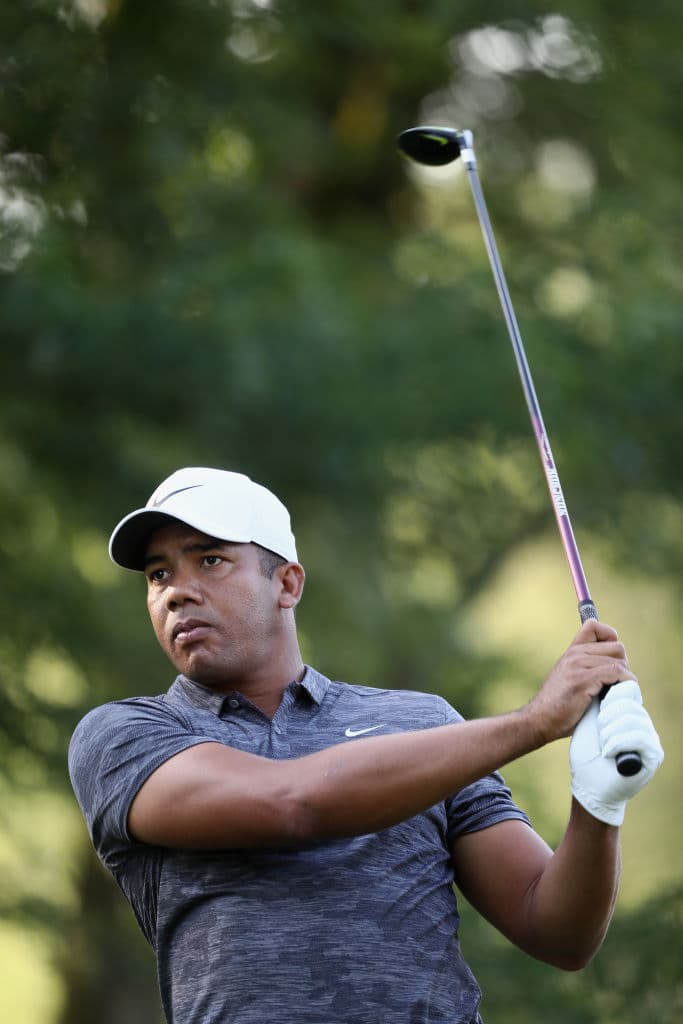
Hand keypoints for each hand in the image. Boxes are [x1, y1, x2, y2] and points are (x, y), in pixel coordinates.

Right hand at [526, 620, 633, 743]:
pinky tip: (618, 695)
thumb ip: (587, 668)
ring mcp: (577, 665)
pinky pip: (616, 672)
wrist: (539, 720)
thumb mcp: (571, 679)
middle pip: (617, 646)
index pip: (594, 625)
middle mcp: (574, 654)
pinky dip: (625, 684)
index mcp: (572, 651)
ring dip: (625, 679)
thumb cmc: (560, 706)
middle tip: (617, 683)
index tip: (613, 658)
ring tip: (617, 693)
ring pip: (619, 661)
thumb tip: (619, 669)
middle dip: (623, 664)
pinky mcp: (582, 680)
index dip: (610, 637)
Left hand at [570, 680, 663, 824]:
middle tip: (598, 732)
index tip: (596, 712)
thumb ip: (601, 699)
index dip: (610, 697)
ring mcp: (650, 738)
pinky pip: (640, 737)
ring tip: (602, 744)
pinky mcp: (653, 755)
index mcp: (629, 713)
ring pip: (634, 718)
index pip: (628, 689)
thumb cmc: (587, 754)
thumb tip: (605, 674)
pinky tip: (606, 752)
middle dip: (608, 715)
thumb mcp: (591, 720)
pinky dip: (618, 742)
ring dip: (610, 731)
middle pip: (630, 702)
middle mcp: (643, 723)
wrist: (588, 785)